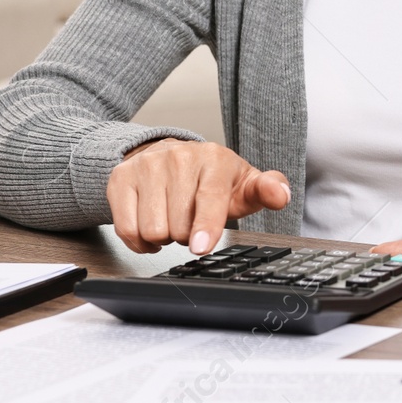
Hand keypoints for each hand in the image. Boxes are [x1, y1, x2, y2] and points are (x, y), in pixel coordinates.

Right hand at [106, 139, 290, 254]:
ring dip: (164, 236)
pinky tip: (151, 225)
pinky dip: (139, 240)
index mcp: (214, 159)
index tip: (201, 247)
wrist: (171, 156)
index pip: (209, 197)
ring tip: (173, 220)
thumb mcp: (244, 184)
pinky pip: (126, 228)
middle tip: (191, 221)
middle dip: (187, 234)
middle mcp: (179, 157)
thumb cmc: (212, 179)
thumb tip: (281, 195)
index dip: (206, 225)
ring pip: (151, 229)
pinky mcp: (121, 178)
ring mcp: (147, 166)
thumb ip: (268, 190)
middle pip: (179, 224)